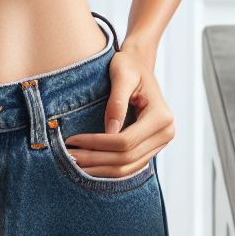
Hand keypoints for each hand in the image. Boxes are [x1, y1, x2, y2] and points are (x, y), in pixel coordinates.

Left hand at [63, 45, 174, 177]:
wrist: (138, 66)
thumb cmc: (129, 66)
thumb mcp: (122, 75)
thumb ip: (117, 102)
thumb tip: (109, 132)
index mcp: (161, 116)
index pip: (126, 141)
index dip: (97, 144)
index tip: (73, 140)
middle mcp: (165, 133)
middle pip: (126, 158)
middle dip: (95, 159)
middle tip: (68, 156)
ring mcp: (160, 143)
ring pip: (127, 168)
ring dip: (99, 169)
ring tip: (74, 165)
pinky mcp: (150, 148)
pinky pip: (129, 166)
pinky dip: (108, 169)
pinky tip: (89, 166)